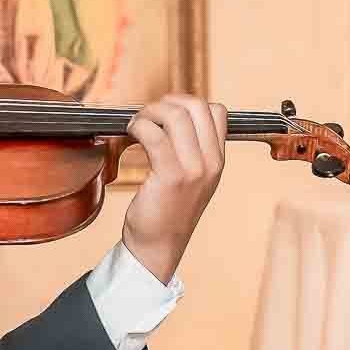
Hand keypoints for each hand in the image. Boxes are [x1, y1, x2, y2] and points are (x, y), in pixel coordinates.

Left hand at [119, 92, 226, 285]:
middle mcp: (211, 163)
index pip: (217, 111)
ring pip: (175, 115)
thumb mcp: (193, 179)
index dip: (187, 104)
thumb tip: (170, 115)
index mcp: (218, 161)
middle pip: (196, 106)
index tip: (166, 114)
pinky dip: (138, 126)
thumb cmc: (167, 212)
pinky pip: (153, 134)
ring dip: (149, 112)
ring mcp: (193, 170)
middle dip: (166, 102)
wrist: (158, 247)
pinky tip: (130, 134)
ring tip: (137, 126)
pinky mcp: (170, 176)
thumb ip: (192, 151)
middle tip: (148, 116)